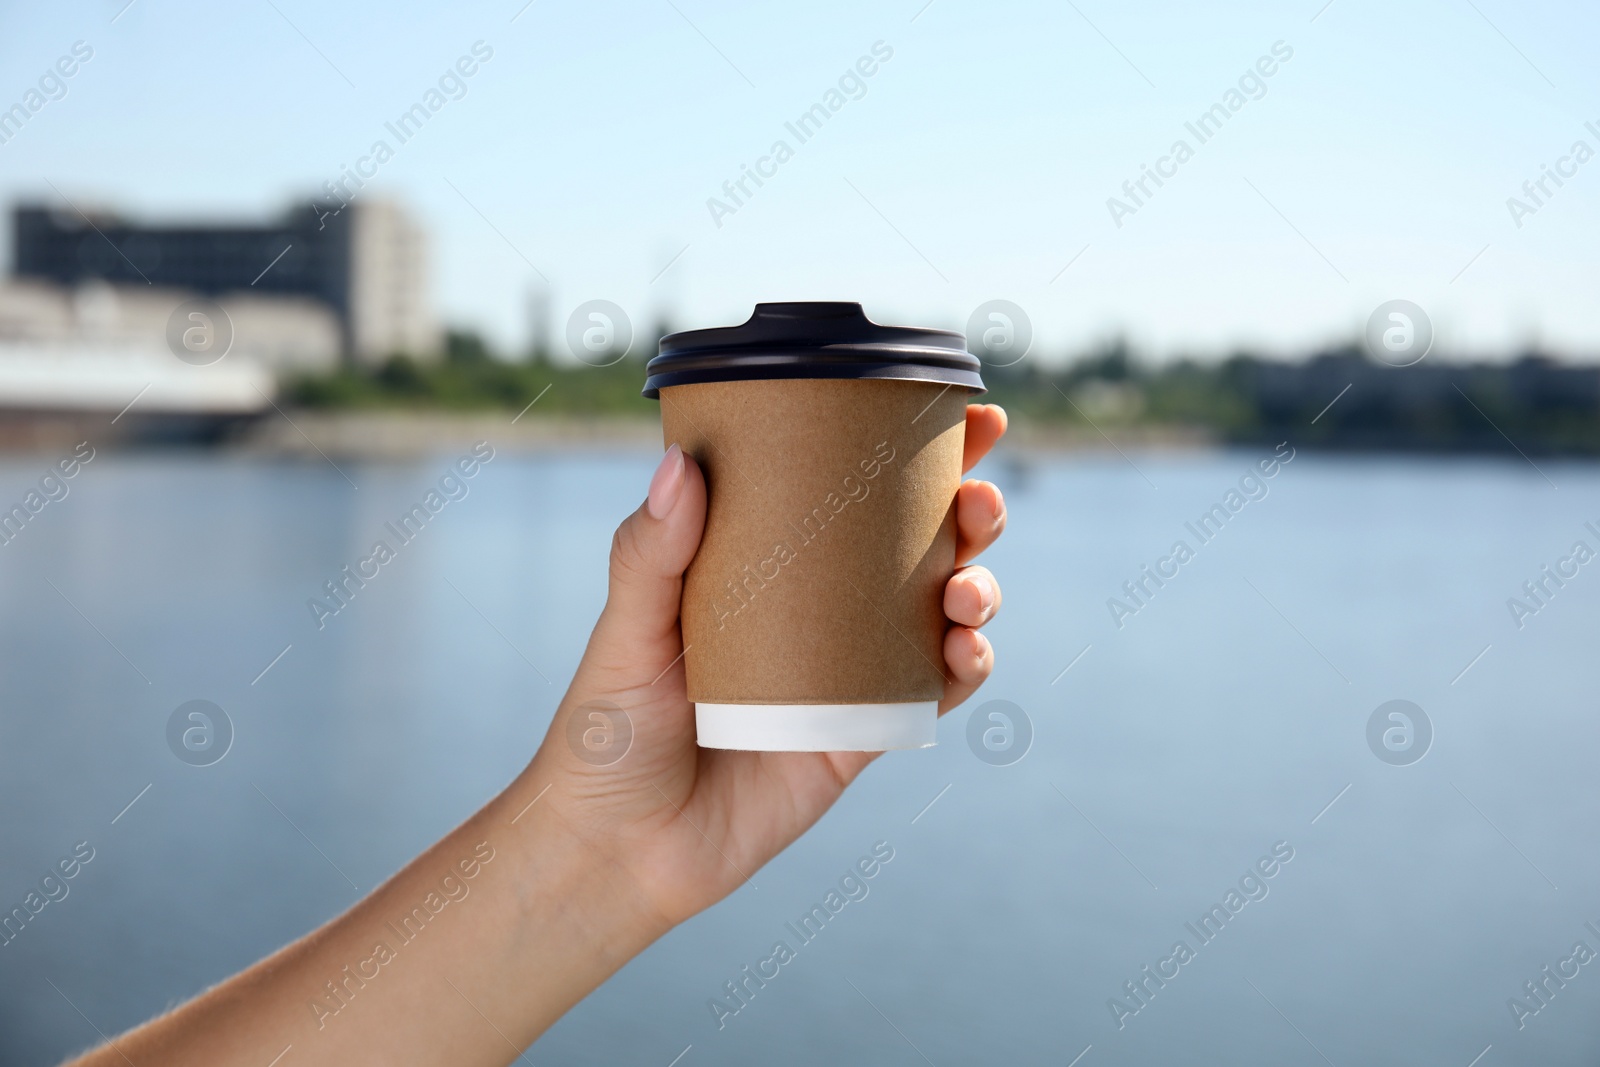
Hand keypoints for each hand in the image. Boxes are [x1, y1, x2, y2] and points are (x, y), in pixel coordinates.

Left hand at [524, 403, 1008, 926]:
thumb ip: (650, 555)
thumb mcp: (626, 632)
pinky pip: (930, 695)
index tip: (968, 415)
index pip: (848, 490)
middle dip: (967, 512)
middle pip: (916, 544)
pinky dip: (964, 668)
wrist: (616, 851)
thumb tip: (679, 464)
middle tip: (976, 498)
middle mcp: (817, 611)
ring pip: (938, 613)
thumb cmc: (605, 731)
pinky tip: (963, 652)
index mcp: (766, 566)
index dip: (917, 451)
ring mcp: (845, 673)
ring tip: (968, 588)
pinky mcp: (860, 739)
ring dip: (978, 588)